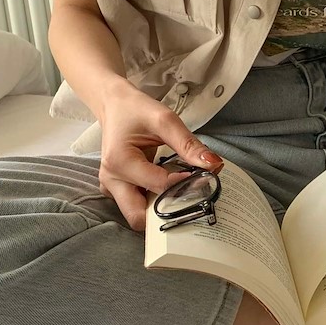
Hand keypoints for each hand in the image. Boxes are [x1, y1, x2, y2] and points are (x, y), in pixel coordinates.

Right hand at [98, 81, 223, 231]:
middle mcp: (112, 181)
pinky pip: (139, 207)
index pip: (159, 186)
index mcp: (119, 162)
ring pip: (139, 217)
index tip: (205, 177)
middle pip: (140, 217)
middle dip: (167, 213)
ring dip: (162, 210)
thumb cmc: (136, 111)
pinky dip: (156, 203)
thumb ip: (189, 144)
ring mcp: (112, 189)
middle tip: (192, 197)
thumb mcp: (164, 120)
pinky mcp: (119, 191)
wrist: (115, 107)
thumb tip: (213, 164)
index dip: (185, 185)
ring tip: (183, 192)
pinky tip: (171, 189)